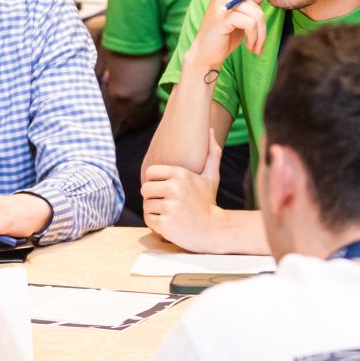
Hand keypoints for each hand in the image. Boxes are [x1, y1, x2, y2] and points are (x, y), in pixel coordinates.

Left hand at [142, 132, 224, 250]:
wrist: (214, 230)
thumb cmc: (208, 202)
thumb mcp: (211, 177)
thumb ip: (211, 153)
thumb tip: (211, 130)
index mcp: (181, 174)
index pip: (150, 172)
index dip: (155, 182)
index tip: (164, 189)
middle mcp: (174, 188)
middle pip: (145, 188)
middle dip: (153, 197)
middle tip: (165, 203)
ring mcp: (169, 206)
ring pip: (146, 205)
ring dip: (154, 211)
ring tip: (169, 213)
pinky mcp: (165, 224)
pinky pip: (148, 219)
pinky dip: (155, 223)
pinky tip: (168, 223)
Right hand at [187, 0, 274, 67]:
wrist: (207, 51)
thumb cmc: (228, 31)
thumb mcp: (246, 10)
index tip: (254, 15)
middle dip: (262, 22)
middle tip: (258, 37)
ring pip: (257, 14)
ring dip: (260, 34)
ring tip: (255, 45)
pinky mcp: (223, 15)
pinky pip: (251, 24)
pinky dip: (254, 38)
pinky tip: (249, 46)